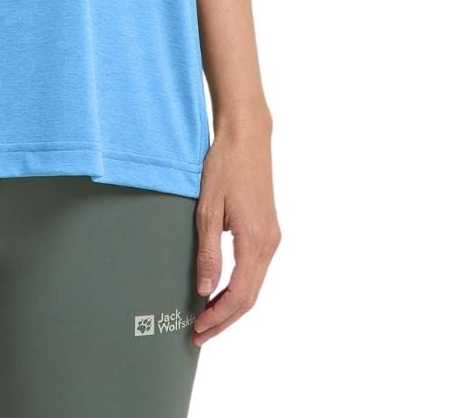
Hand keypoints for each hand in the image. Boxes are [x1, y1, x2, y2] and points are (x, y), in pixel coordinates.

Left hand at [191, 117, 279, 345]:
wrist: (247, 136)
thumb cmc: (225, 166)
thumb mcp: (208, 208)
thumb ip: (208, 252)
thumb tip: (204, 290)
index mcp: (256, 241)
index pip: (240, 296)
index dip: (219, 317)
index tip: (197, 330)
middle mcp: (270, 244)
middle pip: (250, 297)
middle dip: (224, 319)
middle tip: (198, 334)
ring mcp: (272, 237)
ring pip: (254, 285)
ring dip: (232, 306)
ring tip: (206, 318)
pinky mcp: (268, 230)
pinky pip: (255, 270)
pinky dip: (239, 287)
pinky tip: (221, 291)